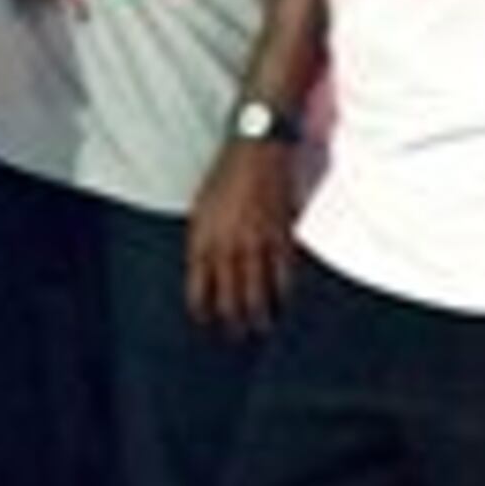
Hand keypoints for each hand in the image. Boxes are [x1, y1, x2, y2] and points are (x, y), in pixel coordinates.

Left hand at [184, 133, 299, 335]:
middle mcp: (228, 245)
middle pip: (230, 296)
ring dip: (261, 314)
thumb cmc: (224, 176)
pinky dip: (285, 291)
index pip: (198, 286)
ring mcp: (256, 243)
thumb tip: (207, 268)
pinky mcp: (281, 236)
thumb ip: (204, 240)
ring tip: (262, 328)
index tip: (205, 322)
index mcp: (203, 238)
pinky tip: (286, 302)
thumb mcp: (202, 208)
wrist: (255, 150)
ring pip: (259, 290)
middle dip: (232, 320)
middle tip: (236, 336)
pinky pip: (284, 272)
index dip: (202, 309)